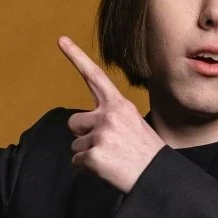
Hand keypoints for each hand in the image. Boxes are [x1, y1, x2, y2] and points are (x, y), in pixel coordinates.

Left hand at [57, 36, 165, 192]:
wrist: (158, 178)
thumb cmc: (145, 154)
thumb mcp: (134, 125)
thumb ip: (110, 118)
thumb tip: (85, 127)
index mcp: (120, 105)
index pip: (94, 77)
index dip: (76, 57)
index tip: (60, 39)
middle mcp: (109, 116)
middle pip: (73, 121)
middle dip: (82, 134)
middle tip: (106, 146)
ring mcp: (101, 135)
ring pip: (75, 144)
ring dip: (87, 154)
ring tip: (111, 159)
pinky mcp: (94, 156)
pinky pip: (76, 162)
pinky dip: (87, 169)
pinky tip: (107, 170)